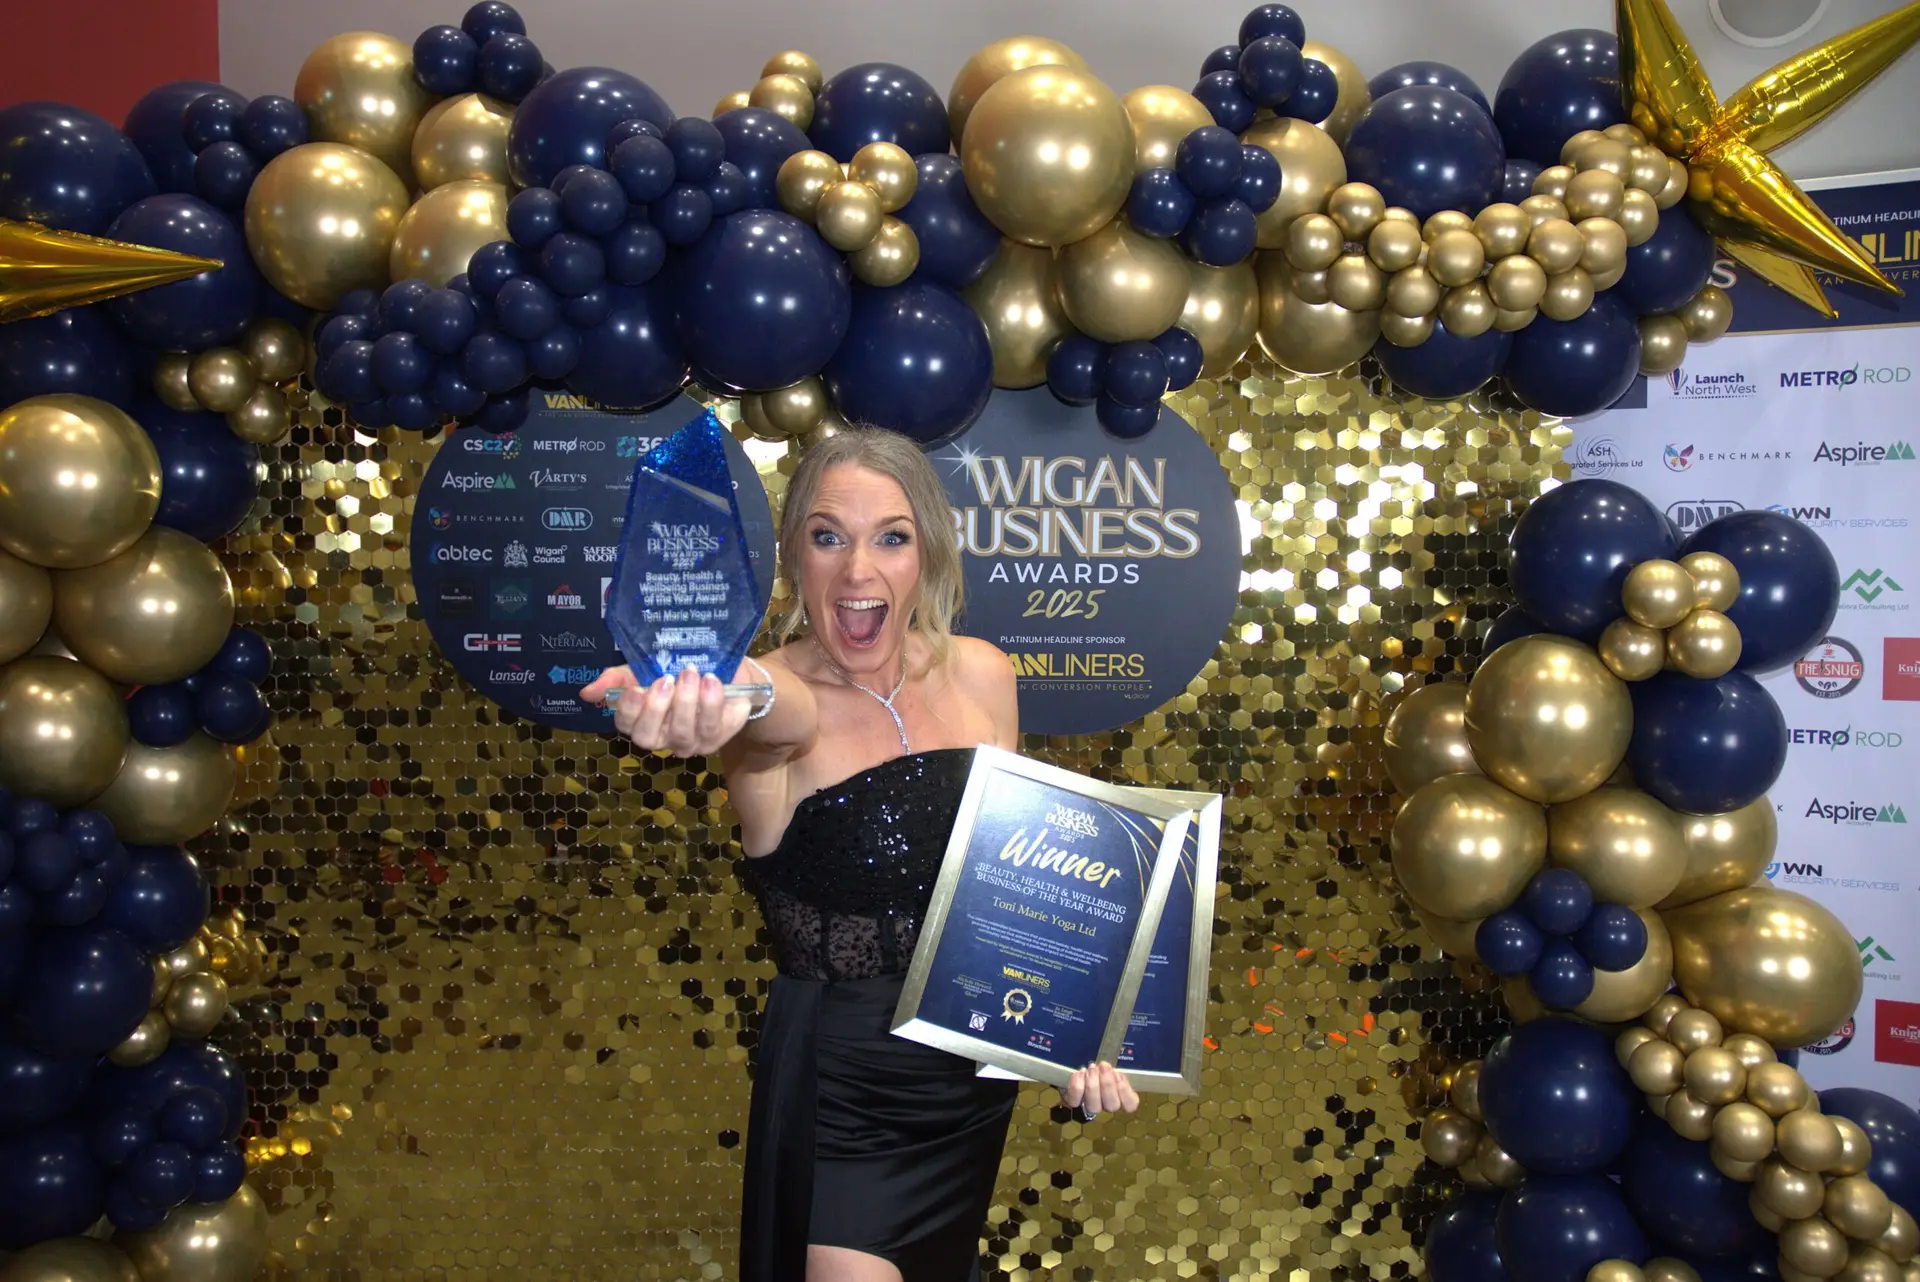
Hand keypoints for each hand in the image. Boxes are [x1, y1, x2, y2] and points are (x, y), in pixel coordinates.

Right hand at [579, 665, 749, 756]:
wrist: (724, 670)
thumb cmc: (679, 672)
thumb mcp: (644, 669)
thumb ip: (616, 679)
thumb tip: (586, 693)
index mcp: (641, 721)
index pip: (625, 726)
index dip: (628, 711)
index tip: (636, 688)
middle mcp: (663, 738)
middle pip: (648, 738)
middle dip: (656, 709)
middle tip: (667, 680)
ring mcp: (689, 742)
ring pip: (682, 732)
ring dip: (686, 701)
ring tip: (691, 673)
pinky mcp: (715, 737)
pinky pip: (710, 725)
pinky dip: (710, 702)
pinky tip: (711, 681)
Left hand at [1060, 1062, 1137, 1119]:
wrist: (1077, 1067)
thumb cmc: (1098, 1067)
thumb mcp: (1110, 1066)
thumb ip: (1114, 1069)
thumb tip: (1108, 1068)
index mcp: (1120, 1096)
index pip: (1130, 1104)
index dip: (1125, 1091)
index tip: (1119, 1074)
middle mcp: (1106, 1106)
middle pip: (1112, 1105)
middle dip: (1108, 1084)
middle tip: (1103, 1066)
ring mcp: (1090, 1107)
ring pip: (1094, 1106)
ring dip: (1093, 1086)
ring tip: (1091, 1068)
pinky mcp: (1074, 1103)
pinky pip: (1075, 1101)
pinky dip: (1077, 1086)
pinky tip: (1079, 1073)